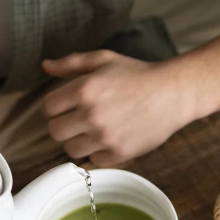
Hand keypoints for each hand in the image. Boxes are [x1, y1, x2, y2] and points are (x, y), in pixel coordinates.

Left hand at [42, 50, 196, 166]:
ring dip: (79, 140)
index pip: (48, 108)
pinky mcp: (119, 153)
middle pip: (54, 132)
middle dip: (64, 124)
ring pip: (71, 149)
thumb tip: (45, 66)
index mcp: (84, 89)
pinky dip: (99, 151)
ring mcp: (105, 137)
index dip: (56, 107)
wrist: (173, 93)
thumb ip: (71, 63)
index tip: (68, 106)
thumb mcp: (104, 60)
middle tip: (80, 118)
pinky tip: (111, 137)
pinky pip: (94, 160)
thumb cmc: (138, 74)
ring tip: (95, 129)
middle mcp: (91, 115)